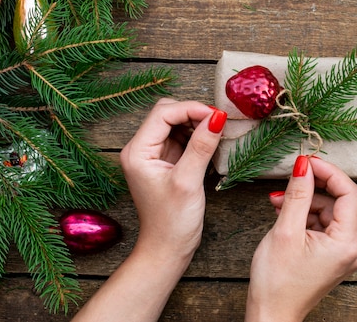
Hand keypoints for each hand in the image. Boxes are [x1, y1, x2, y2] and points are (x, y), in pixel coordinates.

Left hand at [72, 98, 226, 321]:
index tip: (217, 115)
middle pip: (168, 113)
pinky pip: (183, 137)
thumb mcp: (188, 181)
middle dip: (194, 114)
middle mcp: (142, 149)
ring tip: (218, 134)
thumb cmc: (172, 221)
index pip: (163, 113)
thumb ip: (202, 146)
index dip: (191, 109)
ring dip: (198, 124)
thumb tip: (218, 117)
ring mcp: (154, 154)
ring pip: (177, 123)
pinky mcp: (167, 161)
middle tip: (219, 123)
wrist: (167, 248)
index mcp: (137, 152)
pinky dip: (198, 136)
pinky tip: (211, 145)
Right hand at [245, 155, 356, 321]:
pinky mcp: (335, 253)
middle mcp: (354, 247)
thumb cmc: (277, 282)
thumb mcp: (285, 231)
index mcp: (348, 243)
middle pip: (349, 199)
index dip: (330, 173)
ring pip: (336, 209)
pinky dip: (308, 213)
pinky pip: (328, 222)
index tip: (308, 162)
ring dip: (310, 200)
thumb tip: (304, 165)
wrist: (271, 314)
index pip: (350, 193)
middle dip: (322, 184)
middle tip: (299, 174)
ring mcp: (346, 251)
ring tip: (280, 202)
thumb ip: (298, 195)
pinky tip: (286, 213)